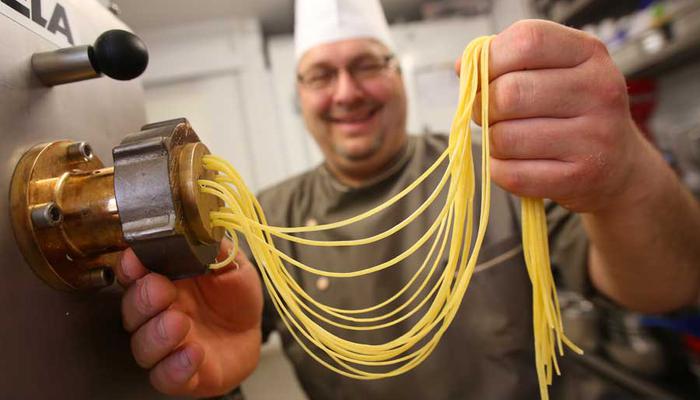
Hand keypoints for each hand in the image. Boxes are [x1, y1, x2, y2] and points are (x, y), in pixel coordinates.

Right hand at [116, 240, 262, 396]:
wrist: (251, 332)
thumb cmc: (235, 296)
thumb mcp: (232, 266)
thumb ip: (214, 251)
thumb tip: (202, 232)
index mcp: (165, 282)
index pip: (135, 274)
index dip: (130, 267)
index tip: (134, 260)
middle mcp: (159, 314)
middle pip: (132, 310)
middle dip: (142, 299)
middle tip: (160, 291)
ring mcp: (168, 346)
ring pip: (143, 346)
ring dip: (157, 335)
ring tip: (180, 323)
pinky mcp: (181, 374)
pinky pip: (166, 377)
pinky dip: (175, 367)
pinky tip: (193, 352)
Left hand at [458, 20, 659, 212]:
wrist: (618, 166)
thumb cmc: (570, 111)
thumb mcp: (556, 72)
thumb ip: (509, 61)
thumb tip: (463, 67)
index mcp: (590, 53)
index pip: (527, 41)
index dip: (490, 57)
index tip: (483, 74)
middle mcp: (599, 91)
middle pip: (508, 93)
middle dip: (484, 107)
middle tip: (490, 115)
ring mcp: (594, 137)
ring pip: (504, 137)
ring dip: (493, 142)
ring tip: (509, 140)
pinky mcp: (579, 178)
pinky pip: (511, 174)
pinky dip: (501, 170)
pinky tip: (517, 163)